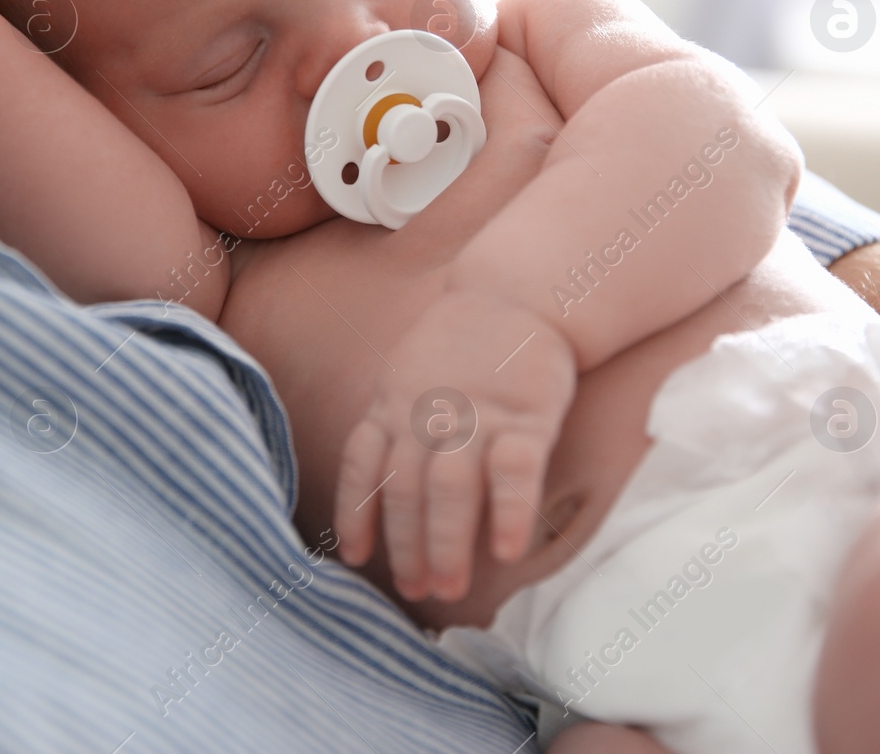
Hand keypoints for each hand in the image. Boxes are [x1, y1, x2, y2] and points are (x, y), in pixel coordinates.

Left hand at [334, 287, 576, 601]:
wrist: (517, 290)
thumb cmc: (461, 341)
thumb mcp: (407, 372)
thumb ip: (394, 420)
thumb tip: (380, 475)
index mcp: (391, 403)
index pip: (361, 465)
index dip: (355, 513)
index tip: (353, 557)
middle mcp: (425, 413)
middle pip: (405, 489)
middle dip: (405, 545)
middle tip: (414, 589)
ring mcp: (474, 414)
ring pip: (449, 488)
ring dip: (446, 542)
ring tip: (448, 587)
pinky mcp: (525, 415)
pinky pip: (513, 471)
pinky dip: (509, 513)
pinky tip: (508, 552)